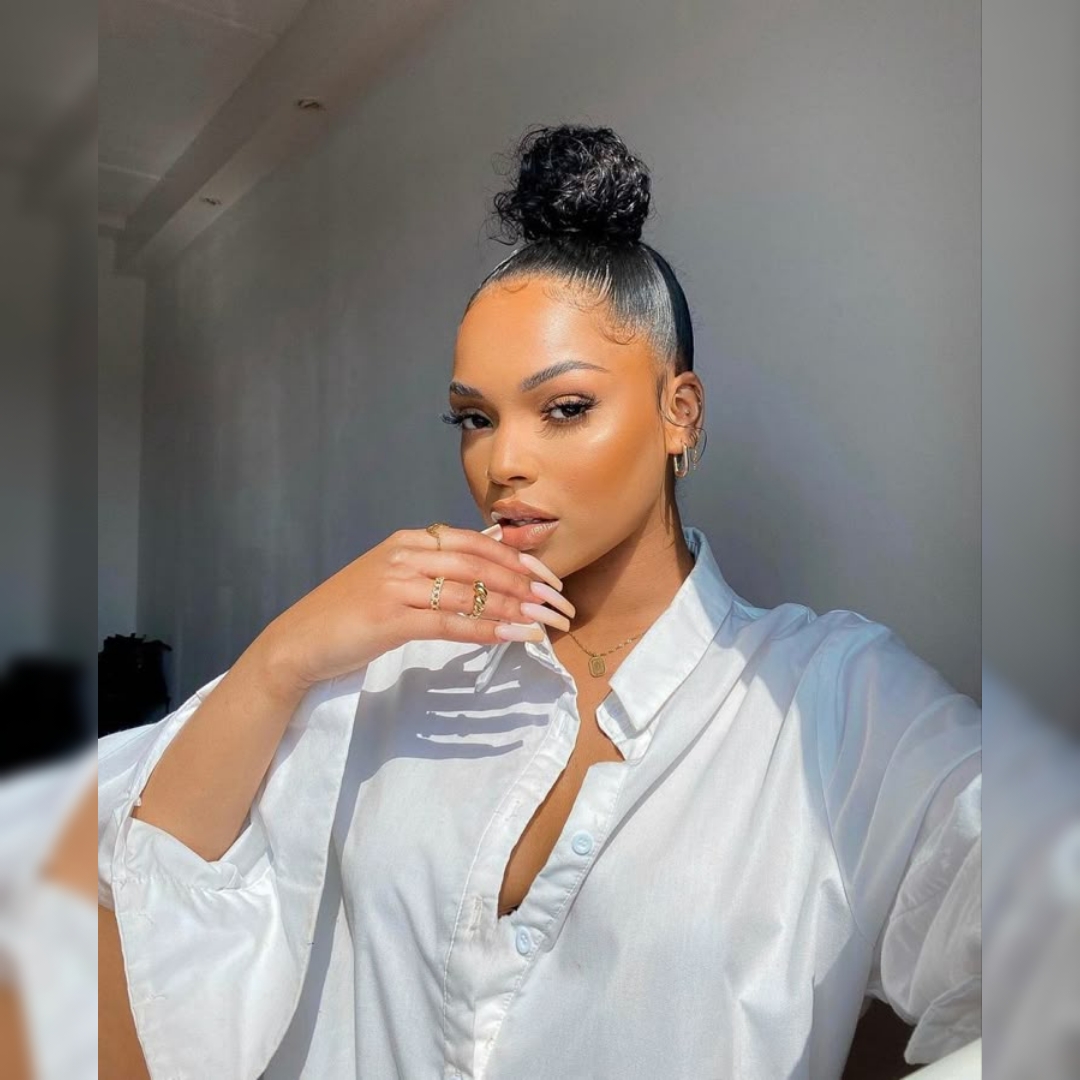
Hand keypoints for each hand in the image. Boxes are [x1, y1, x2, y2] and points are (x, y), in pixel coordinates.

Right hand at [255, 524, 573, 697]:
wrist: (298, 642)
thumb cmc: (350, 615)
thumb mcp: (394, 579)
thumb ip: (436, 570)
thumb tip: (486, 564)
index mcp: (410, 541)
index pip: (477, 542)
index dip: (519, 559)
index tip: (550, 579)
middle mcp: (406, 554)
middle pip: (482, 563)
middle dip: (528, 583)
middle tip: (561, 604)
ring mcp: (397, 583)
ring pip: (472, 590)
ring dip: (517, 607)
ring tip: (549, 622)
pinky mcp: (391, 617)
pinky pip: (452, 621)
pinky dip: (490, 628)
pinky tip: (517, 636)